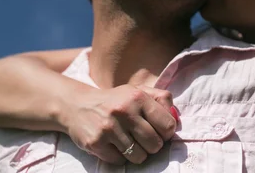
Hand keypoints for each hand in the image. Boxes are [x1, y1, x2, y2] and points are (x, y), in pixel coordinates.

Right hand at [59, 84, 176, 164]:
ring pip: (139, 156)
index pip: (168, 125)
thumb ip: (161, 100)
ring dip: (138, 153)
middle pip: (155, 144)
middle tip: (145, 139)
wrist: (78, 105)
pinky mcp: (96, 143)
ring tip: (130, 142)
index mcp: (138, 97)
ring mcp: (109, 128)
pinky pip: (120, 161)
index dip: (167, 132)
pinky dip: (120, 157)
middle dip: (153, 145)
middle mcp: (124, 111)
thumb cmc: (116, 100)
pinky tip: (114, 145)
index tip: (160, 131)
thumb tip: (176, 118)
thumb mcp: (138, 92)